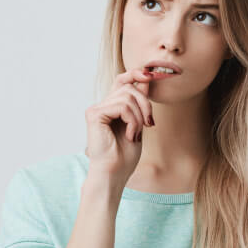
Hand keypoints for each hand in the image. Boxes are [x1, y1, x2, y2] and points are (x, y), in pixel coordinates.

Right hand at [84, 66, 156, 183]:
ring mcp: (96, 109)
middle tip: (150, 123)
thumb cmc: (125, 155)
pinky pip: (122, 106)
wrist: (115, 173)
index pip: (122, 80)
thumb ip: (139, 103)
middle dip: (145, 103)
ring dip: (139, 117)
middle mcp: (102, 105)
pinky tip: (130, 135)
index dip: (136, 73)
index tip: (152, 74)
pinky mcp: (95, 115)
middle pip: (129, 87)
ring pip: (128, 97)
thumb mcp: (138, 124)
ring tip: (136, 133)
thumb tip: (147, 79)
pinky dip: (132, 121)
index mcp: (111, 107)